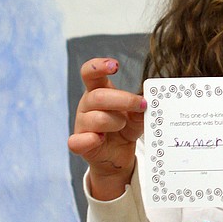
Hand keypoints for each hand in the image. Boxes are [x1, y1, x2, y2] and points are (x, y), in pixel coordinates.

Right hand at [68, 58, 146, 200]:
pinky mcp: (79, 143)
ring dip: (116, 122)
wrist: (117, 155)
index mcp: (98, 91)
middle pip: (98, 96)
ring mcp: (81, 124)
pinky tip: (101, 139)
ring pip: (97, 119)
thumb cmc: (124, 129)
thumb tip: (144, 103)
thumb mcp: (136, 116)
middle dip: (124, 100)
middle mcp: (86, 105)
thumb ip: (139, 108)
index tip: (115, 65)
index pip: (90, 73)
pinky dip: (91, 140)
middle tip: (142, 105)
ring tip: (123, 127)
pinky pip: (78, 141)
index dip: (99, 66)